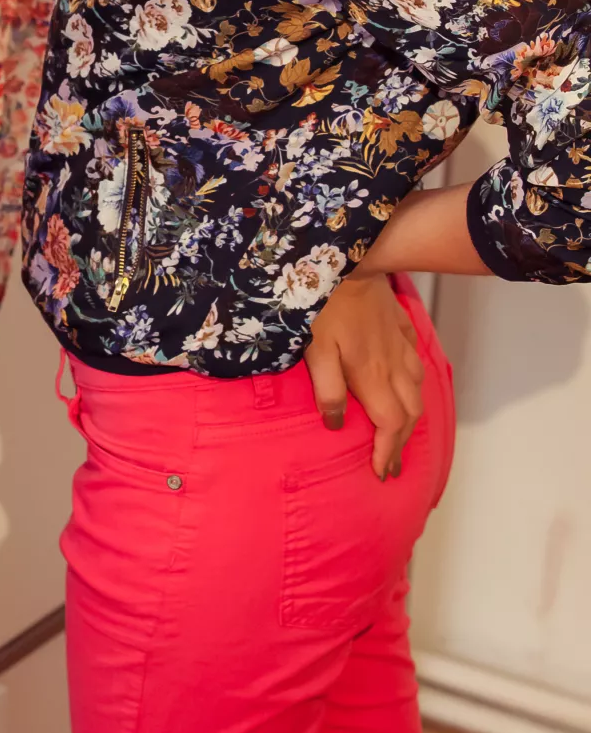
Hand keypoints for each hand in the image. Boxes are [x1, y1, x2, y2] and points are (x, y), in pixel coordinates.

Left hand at [303, 272, 425, 479]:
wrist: (349, 260)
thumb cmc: (326, 305)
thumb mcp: (315, 350)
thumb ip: (328, 389)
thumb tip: (337, 424)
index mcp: (372, 376)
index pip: (389, 425)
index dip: (387, 451)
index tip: (381, 472)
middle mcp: (393, 365)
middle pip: (408, 413)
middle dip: (401, 443)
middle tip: (391, 463)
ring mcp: (399, 344)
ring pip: (416, 389)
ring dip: (410, 414)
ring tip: (400, 429)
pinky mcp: (400, 325)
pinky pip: (414, 359)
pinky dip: (413, 380)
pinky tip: (405, 380)